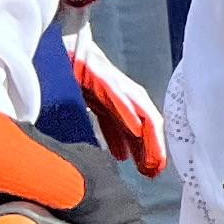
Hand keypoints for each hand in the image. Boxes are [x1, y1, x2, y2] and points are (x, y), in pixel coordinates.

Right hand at [65, 34, 170, 179]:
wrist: (69, 50)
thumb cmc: (86, 79)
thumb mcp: (100, 111)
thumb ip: (112, 131)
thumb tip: (122, 155)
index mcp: (127, 105)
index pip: (142, 132)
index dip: (148, 153)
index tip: (151, 173)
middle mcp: (128, 96)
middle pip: (148, 126)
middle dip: (153, 150)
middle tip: (154, 172)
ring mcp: (117, 87)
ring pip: (139, 115)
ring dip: (148, 139)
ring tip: (152, 160)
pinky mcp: (104, 78)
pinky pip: (119, 98)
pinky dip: (128, 113)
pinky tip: (136, 129)